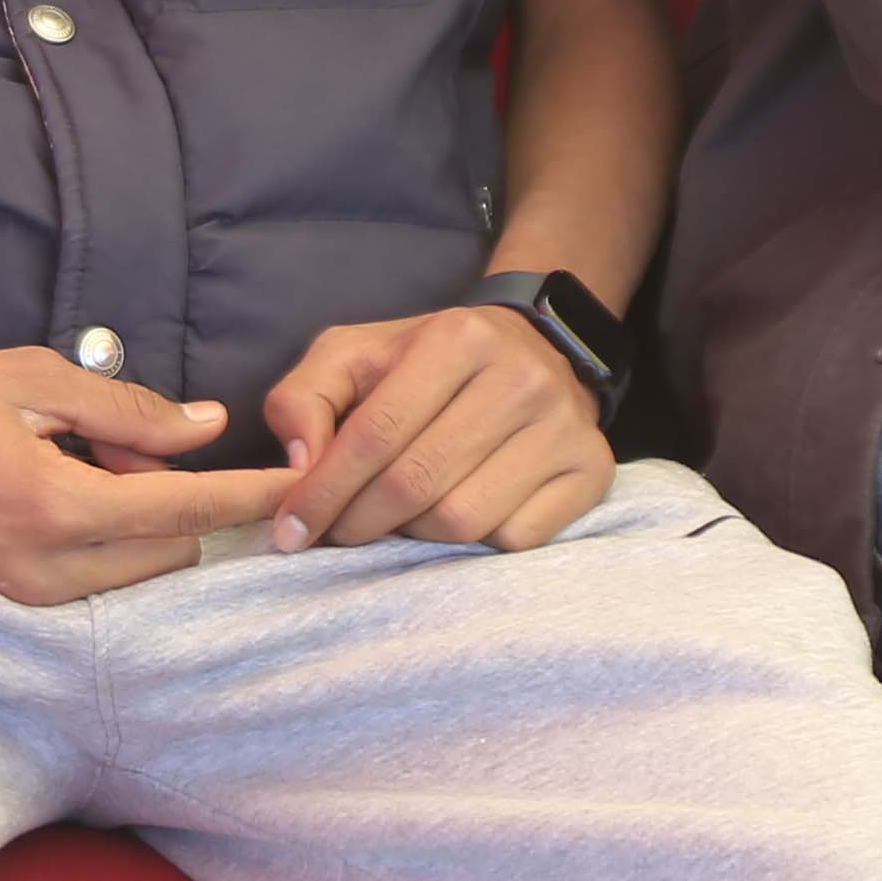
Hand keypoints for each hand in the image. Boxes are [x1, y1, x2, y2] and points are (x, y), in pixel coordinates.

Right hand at [0, 342, 293, 606]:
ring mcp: (21, 602)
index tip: (303, 479)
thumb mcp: (27, 380)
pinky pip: (90, 584)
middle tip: (129, 438)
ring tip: (84, 458)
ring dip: (139, 524)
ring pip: (131, 574)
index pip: (185, 511)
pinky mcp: (4, 608)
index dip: (251, 494)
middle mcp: (44, 574)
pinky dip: (102, 541)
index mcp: (54, 510)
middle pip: (169, 554)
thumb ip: (125, 410)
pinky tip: (64, 489)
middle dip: (177, 499)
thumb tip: (204, 427)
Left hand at [257, 304, 614, 556]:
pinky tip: (459, 511)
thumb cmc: (426, 362)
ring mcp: (563, 427)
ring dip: (415, 534)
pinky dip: (474, 542)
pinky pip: (514, 539)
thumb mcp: (354, 355)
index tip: (289, 532)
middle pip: (417, 484)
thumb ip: (303, 399)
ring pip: (463, 520)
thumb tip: (298, 467)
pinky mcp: (591, 470)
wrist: (534, 348)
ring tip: (401, 514)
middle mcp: (520, 378)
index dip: (324, 491)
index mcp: (457, 338)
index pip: (375, 434)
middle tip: (337, 532)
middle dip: (360, 521)